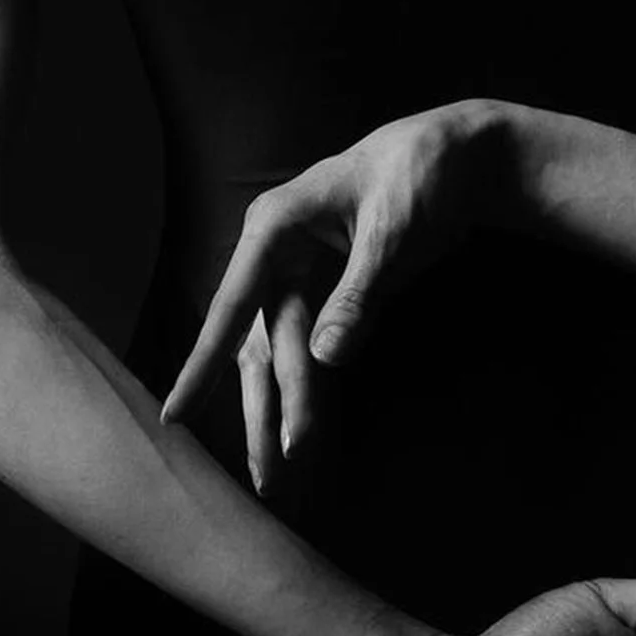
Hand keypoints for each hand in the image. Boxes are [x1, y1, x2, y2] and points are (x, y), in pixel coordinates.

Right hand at [160, 101, 501, 492]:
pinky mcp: (325, 297)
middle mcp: (273, 257)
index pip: (231, 307)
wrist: (459, 155)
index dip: (201, 365)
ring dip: (283, 414)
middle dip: (262, 412)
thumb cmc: (420, 177)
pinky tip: (305, 442)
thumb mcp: (392, 232)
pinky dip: (311, 397)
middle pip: (258, 347)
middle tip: (265, 479)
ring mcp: (298, 279)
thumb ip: (358, 294)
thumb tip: (327, 356)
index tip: (176, 414)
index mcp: (274, 228)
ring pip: (281, 360)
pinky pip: (311, 356)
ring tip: (279, 480)